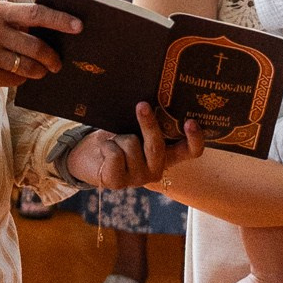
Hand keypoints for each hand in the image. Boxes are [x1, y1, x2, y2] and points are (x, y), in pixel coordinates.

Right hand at [0, 0, 77, 93]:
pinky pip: (13, 80)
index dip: (60, 20)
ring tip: (40, 71)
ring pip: (28, 67)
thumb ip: (13, 19)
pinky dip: (19, 79)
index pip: (36, 14)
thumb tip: (47, 31)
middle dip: (52, 58)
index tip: (78, 26)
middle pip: (36, 47)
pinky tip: (16, 75)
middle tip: (58, 63)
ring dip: (39, 72)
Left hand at [63, 103, 199, 194]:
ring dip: (119, 136)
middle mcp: (157, 169)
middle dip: (148, 124)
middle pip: (157, 146)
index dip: (195, 138)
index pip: (190, 151)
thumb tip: (151, 99)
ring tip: (114, 140)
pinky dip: (107, 145)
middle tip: (142, 105)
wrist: (88, 155)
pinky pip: (115, 154)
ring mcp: (138, 179)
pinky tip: (104, 150)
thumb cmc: (117, 137)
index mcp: (167, 155)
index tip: (191, 122)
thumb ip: (150, 121)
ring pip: (132, 145)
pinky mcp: (118, 182)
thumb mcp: (136, 127)